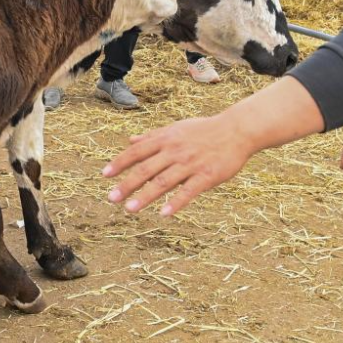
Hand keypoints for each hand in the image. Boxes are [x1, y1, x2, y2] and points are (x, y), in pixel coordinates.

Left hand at [103, 113, 255, 216]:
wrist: (237, 130)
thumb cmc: (205, 130)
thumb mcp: (177, 128)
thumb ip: (153, 136)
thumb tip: (130, 140)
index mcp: (167, 138)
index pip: (138, 151)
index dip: (120, 162)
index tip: (105, 175)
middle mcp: (175, 150)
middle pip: (146, 168)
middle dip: (127, 184)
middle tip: (111, 198)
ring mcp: (191, 163)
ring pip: (164, 181)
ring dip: (145, 196)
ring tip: (130, 210)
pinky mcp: (206, 176)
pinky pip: (188, 191)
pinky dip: (175, 203)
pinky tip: (163, 214)